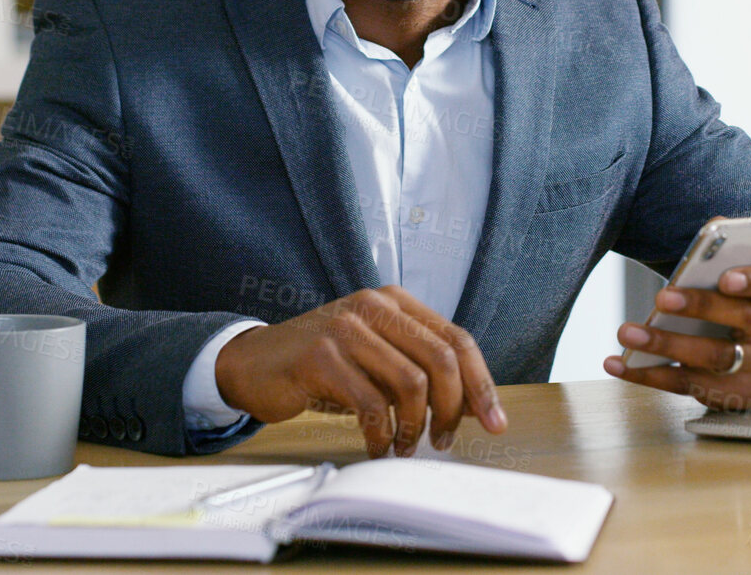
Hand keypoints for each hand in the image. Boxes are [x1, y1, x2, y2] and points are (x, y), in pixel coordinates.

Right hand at [213, 285, 507, 457]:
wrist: (255, 364)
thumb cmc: (322, 367)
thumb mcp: (377, 362)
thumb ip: (420, 373)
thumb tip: (475, 408)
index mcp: (395, 302)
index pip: (458, 339)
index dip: (482, 384)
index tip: (495, 422)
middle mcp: (374, 306)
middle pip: (442, 360)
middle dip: (453, 410)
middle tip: (444, 441)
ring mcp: (345, 328)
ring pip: (411, 383)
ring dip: (416, 427)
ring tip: (407, 447)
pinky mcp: (320, 356)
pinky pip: (371, 404)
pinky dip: (381, 435)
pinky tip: (377, 447)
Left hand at [601, 263, 750, 411]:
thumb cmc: (734, 301)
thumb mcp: (736, 272)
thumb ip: (725, 252)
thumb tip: (711, 233)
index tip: (725, 277)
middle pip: (746, 320)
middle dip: (701, 307)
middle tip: (662, 298)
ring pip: (715, 358)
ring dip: (667, 345)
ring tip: (629, 333)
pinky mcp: (737, 395)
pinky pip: (691, 385)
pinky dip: (651, 374)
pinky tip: (620, 364)